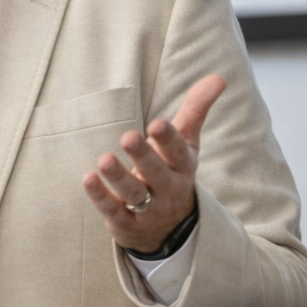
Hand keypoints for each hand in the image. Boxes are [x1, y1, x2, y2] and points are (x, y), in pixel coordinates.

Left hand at [81, 74, 226, 253]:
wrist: (171, 228)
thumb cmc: (174, 172)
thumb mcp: (187, 144)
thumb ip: (196, 110)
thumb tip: (218, 77)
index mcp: (182, 167)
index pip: (178, 152)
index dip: (168, 139)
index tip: (157, 124)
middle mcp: (168, 189)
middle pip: (156, 173)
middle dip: (143, 156)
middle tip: (127, 137)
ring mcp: (148, 209)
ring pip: (134, 194)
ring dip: (118, 177)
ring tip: (104, 160)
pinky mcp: (127, 224)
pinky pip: (114, 211)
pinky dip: (100, 197)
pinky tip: (88, 179)